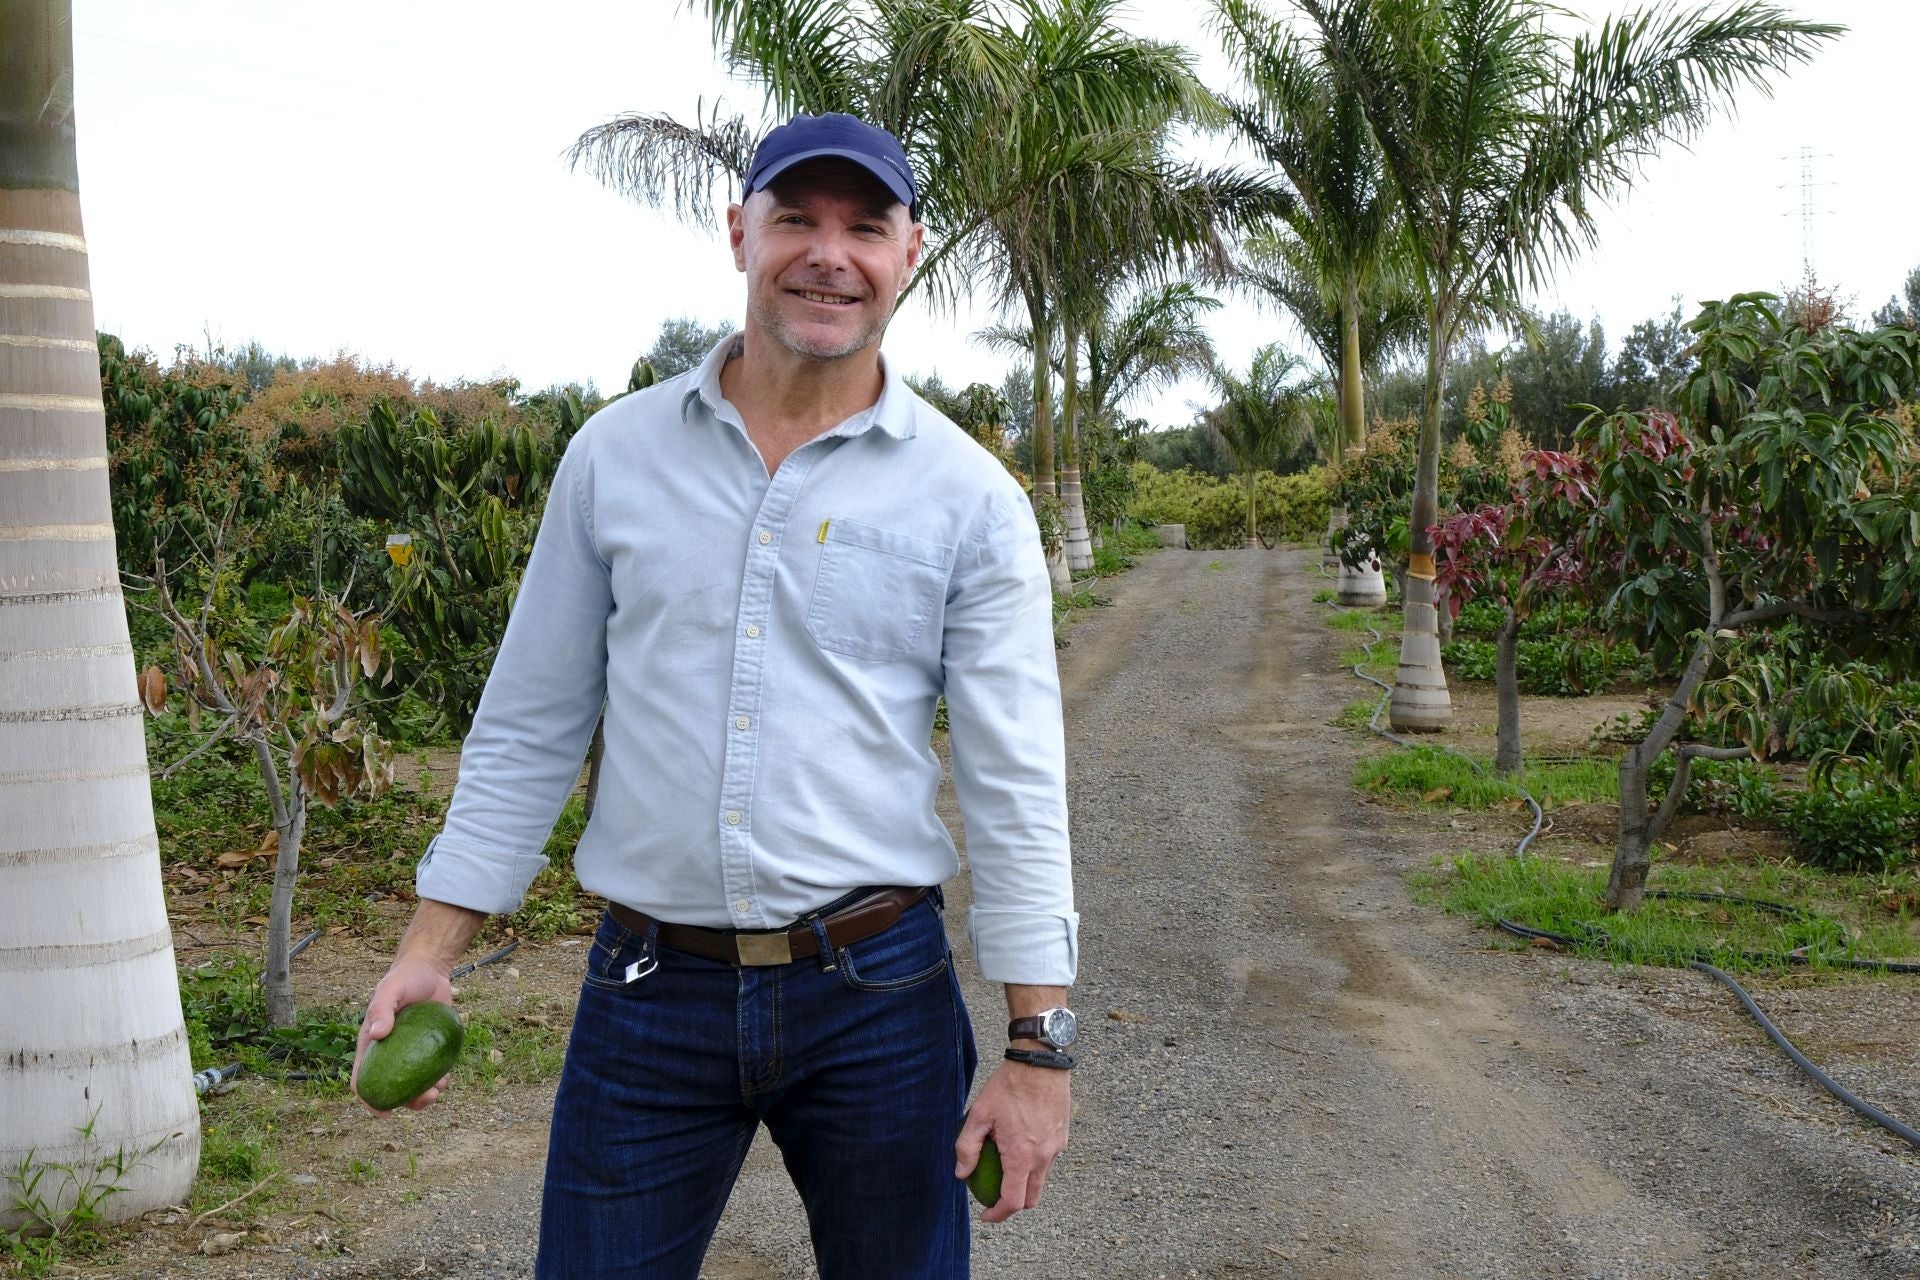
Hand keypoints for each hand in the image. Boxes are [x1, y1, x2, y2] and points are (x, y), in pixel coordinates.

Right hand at [351, 956, 455, 1113]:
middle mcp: (389, 1053)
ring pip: (413, 1084)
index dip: (369, 1099)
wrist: (429, 970)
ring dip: (424, 1095)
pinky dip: (438, 1080)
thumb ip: (381, 1009)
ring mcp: (410, 1053)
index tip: (382, 1112)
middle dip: (406, 1102)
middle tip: (425, 1099)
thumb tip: (376, 1034)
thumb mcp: (390, 990)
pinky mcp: (429, 1048)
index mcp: (371, 1046)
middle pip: (392, 1088)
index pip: (363, 1078)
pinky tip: (446, 1078)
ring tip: (438, 1090)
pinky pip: (431, 1071)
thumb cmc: (404, 979)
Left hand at [954, 1061, 1070, 1222]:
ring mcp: (1056, 1148)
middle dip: (1013, 1205)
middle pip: (1031, 1198)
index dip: (997, 1214)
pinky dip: (1034, 1166)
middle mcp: (1043, 1157)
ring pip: (1041, 1181)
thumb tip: (961, 1172)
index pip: (1013, 1201)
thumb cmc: (1009, 1086)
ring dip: (1024, 1185)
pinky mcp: (1062, 1137)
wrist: (1041, 1062)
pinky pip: (1049, 1162)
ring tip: (1005, 1171)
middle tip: (994, 1197)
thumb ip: (967, 1146)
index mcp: (1022, 1156)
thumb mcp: (979, 1114)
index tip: (985, 1214)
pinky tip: (1020, 1148)